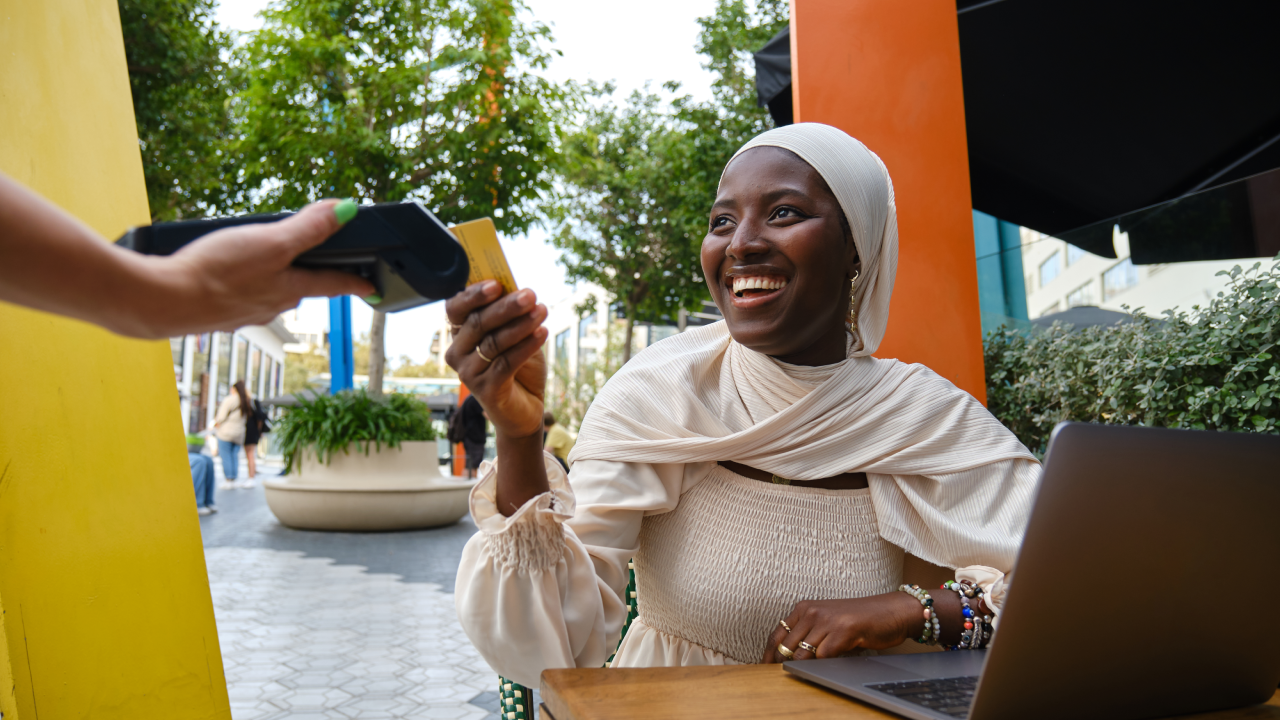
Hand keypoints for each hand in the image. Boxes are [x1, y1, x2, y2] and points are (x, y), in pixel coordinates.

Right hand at [152, 199, 374, 333]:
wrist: (161, 302)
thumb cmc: (218, 273)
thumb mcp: (270, 242)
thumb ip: (309, 228)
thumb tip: (347, 210)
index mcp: (290, 290)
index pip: (333, 284)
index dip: (356, 282)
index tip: (372, 288)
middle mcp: (271, 306)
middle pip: (300, 287)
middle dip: (309, 275)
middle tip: (316, 263)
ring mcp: (242, 312)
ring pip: (268, 292)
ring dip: (273, 278)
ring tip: (267, 262)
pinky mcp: (215, 312)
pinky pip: (238, 295)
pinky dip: (241, 283)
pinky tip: (227, 275)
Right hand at [444, 281, 548, 439]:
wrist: (525, 409)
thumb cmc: (519, 366)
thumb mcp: (515, 334)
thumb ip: (511, 314)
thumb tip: (518, 288)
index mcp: (459, 334)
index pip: (456, 308)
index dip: (473, 295)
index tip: (496, 283)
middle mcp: (457, 352)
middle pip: (477, 323)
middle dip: (506, 307)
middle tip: (530, 295)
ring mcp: (468, 373)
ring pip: (493, 342)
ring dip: (521, 324)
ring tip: (543, 310)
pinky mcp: (485, 390)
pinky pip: (506, 363)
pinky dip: (526, 346)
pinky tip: (543, 332)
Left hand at [762, 592, 925, 662]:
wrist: (890, 611)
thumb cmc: (860, 620)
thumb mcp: (828, 623)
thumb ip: (810, 636)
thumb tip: (789, 659)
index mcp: (804, 608)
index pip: (777, 634)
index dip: (769, 655)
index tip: (764, 669)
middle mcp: (812, 611)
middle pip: (786, 646)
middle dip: (783, 665)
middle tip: (782, 678)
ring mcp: (826, 620)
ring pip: (802, 654)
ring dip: (804, 667)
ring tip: (807, 674)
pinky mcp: (842, 630)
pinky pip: (823, 656)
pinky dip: (823, 666)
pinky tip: (828, 667)